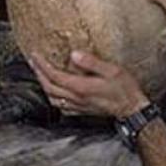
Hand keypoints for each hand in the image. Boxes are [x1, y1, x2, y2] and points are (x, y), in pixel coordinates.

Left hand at [27, 50, 149, 118]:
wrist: (132, 109)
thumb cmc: (125, 89)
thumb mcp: (112, 70)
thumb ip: (92, 62)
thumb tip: (74, 55)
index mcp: (81, 87)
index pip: (55, 76)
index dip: (42, 65)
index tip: (35, 55)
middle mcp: (77, 98)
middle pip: (49, 87)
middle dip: (38, 73)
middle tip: (33, 61)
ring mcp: (78, 106)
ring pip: (52, 97)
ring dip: (43, 85)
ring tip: (40, 74)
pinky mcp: (82, 110)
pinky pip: (61, 105)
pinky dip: (53, 97)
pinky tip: (54, 92)